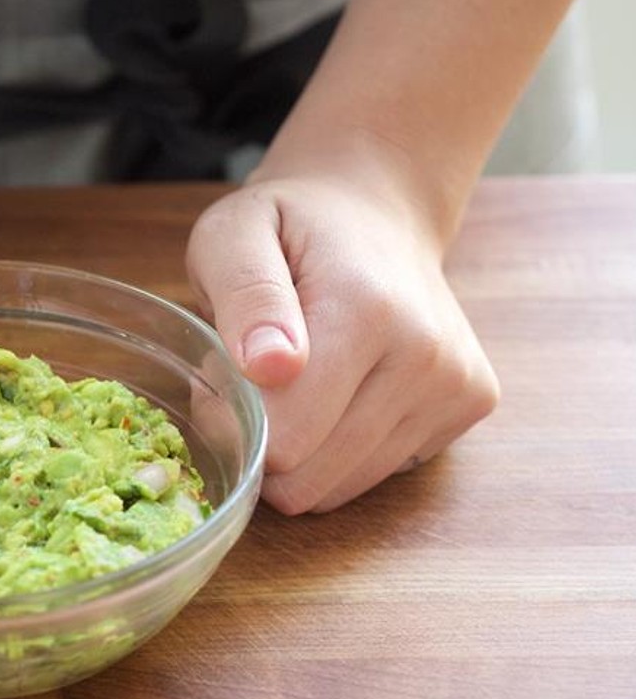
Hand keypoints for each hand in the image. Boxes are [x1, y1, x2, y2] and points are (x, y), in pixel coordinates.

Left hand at [185, 172, 499, 513]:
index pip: (286, 438)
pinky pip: (377, 473)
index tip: (227, 377)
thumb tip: (271, 366)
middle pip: (313, 477)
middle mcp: (427, 354)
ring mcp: (458, 384)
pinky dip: (344, 449)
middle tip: (255, 382)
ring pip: (344, 487)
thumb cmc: (290, 225)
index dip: (237, 420)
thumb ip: (246, 294)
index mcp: (365, 309)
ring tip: (299, 381)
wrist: (376, 211)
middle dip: (266, 444)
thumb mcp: (233, 234)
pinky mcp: (472, 403)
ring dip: (304, 451)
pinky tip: (342, 389)